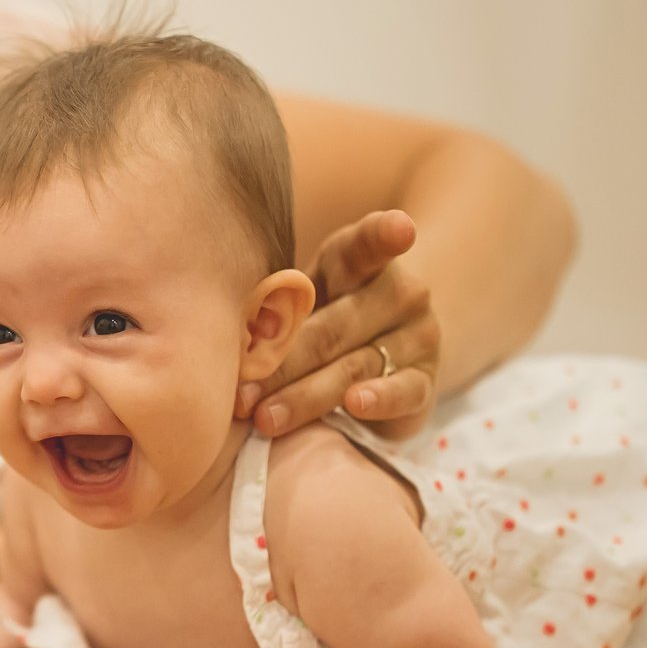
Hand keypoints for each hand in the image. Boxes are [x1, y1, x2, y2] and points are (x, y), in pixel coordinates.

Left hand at [237, 210, 438, 440]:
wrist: (379, 361)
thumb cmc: (320, 323)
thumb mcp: (299, 304)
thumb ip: (274, 311)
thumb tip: (222, 341)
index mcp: (359, 262)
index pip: (369, 245)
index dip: (384, 234)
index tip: (401, 229)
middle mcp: (398, 293)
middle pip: (333, 326)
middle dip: (281, 364)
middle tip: (239, 395)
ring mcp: (416, 337)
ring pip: (354, 365)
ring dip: (305, 395)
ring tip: (265, 418)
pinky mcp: (424, 381)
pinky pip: (402, 391)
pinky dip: (378, 399)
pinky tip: (356, 404)